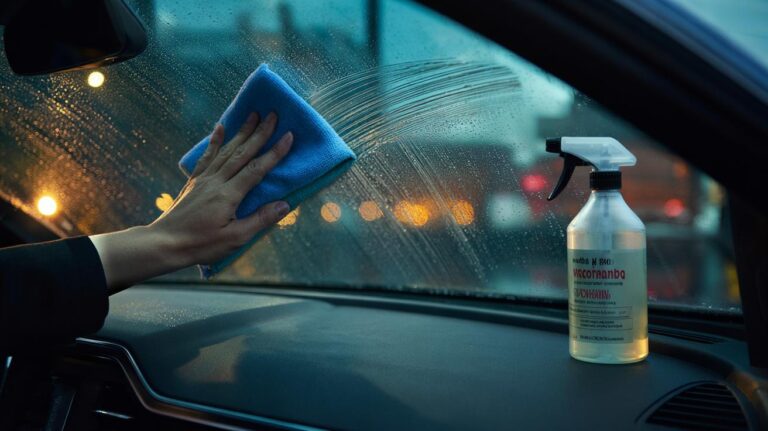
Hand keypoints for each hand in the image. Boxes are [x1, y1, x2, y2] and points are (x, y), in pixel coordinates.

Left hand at [91, 112, 292, 291]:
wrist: (165, 243)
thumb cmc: (202, 244)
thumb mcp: (235, 239)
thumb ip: (260, 220)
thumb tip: (285, 204)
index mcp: (229, 194)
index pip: (257, 169)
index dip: (274, 152)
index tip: (288, 135)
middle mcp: (217, 181)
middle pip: (242, 153)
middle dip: (260, 133)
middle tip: (273, 114)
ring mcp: (204, 179)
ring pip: (227, 150)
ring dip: (242, 132)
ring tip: (253, 115)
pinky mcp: (194, 181)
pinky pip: (207, 156)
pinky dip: (214, 141)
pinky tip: (220, 127)